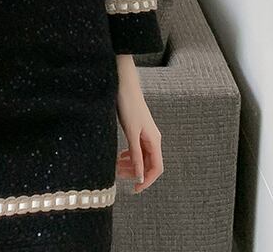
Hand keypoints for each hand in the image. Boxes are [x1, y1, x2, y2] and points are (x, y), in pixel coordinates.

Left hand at [114, 55, 163, 193]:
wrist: (123, 84)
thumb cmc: (128, 104)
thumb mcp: (131, 132)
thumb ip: (135, 154)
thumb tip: (140, 175)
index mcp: (154, 140)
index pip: (157, 168)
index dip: (148, 181)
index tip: (135, 189)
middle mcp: (152, 139)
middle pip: (148, 164)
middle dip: (135, 172)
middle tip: (118, 176)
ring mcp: (145, 133)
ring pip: (141, 156)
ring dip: (130, 164)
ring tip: (115, 168)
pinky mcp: (137, 129)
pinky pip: (136, 148)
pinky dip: (128, 155)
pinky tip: (119, 157)